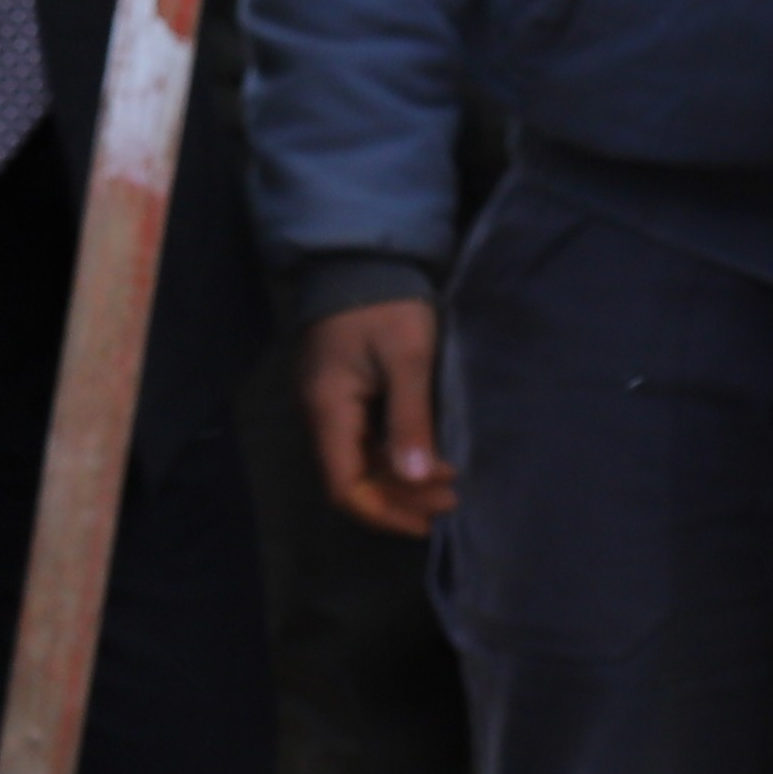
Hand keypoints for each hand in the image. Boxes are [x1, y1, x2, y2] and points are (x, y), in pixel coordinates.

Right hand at [295, 292, 453, 535]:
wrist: (363, 256)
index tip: (432, 517)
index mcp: (327, 410)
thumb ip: (410, 420)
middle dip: (402, 498)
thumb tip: (418, 477)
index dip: (387, 512)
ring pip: (361, 464)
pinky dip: (396, 458)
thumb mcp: (407, 359)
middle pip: (354, 481)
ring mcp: (330, 405)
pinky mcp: (343, 395)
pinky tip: (428, 461)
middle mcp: (320, 416)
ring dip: (402, 481)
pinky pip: (366, 442)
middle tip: (452, 499)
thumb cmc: (386, 303)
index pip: (347, 488)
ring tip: (448, 486)